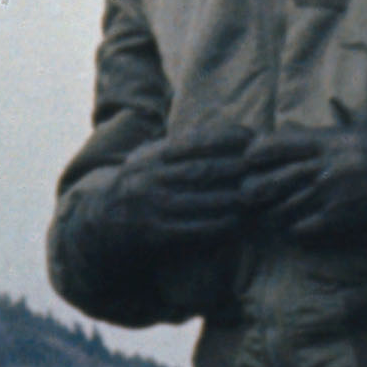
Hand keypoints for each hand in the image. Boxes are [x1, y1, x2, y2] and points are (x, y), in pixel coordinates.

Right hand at [71, 124, 264, 274]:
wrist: (99, 224)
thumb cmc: (137, 187)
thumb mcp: (149, 158)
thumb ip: (180, 147)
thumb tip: (232, 133)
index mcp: (153, 155)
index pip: (194, 140)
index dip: (226, 137)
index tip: (251, 136)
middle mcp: (152, 177)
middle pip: (204, 170)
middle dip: (239, 168)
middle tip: (267, 169)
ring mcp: (154, 206)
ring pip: (203, 200)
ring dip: (236, 198)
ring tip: (260, 197)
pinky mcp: (156, 234)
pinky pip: (194, 229)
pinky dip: (219, 226)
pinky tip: (238, 222)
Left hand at [242, 118, 366, 250]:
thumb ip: (350, 118)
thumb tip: (333, 106)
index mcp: (332, 139)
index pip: (279, 143)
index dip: (258, 151)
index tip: (251, 158)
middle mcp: (326, 166)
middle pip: (272, 178)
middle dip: (256, 186)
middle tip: (248, 191)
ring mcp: (332, 195)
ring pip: (283, 206)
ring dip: (272, 210)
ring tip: (267, 212)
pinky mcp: (343, 219)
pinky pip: (302, 227)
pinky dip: (292, 229)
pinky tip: (292, 230)